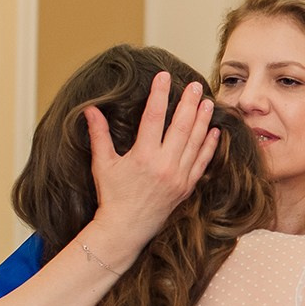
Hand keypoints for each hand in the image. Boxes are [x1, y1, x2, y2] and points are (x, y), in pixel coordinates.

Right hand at [84, 71, 219, 259]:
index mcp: (143, 156)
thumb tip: (90, 109)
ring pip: (195, 142)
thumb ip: (99, 135)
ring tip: (206, 101)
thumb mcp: (103, 164)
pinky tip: (214, 131)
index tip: (163, 77)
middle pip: (180, 126)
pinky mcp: (187, 186)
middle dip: (188, 103)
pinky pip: (202, 162)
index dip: (159, 95)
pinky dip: (209, 145)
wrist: (126, 228)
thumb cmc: (112, 196)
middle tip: (193, 84)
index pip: (153, 117)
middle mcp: (164, 164)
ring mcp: (179, 176)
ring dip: (202, 120)